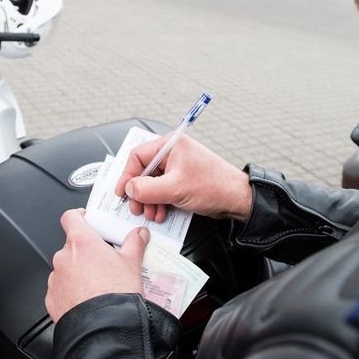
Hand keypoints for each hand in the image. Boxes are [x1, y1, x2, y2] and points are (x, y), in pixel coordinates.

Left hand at [45, 209, 148, 321]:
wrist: (104, 327)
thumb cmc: (116, 294)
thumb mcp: (132, 264)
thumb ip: (134, 243)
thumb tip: (139, 234)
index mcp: (81, 243)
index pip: (70, 218)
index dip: (78, 216)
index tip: (85, 219)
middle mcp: (64, 257)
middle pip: (71, 246)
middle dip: (85, 252)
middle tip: (102, 262)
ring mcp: (55, 278)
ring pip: (65, 268)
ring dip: (77, 272)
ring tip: (96, 285)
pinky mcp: (51, 298)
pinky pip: (60, 289)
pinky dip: (70, 291)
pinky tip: (86, 299)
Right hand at [113, 134, 251, 223]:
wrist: (237, 199)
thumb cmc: (214, 186)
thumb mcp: (175, 189)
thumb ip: (147, 189)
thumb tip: (129, 189)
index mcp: (171, 145)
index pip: (138, 157)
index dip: (126, 176)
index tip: (122, 193)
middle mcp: (173, 153)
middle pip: (143, 171)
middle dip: (139, 192)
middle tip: (136, 207)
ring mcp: (177, 166)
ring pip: (152, 183)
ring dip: (149, 200)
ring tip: (151, 213)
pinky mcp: (182, 179)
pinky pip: (162, 189)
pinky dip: (159, 202)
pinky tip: (161, 213)